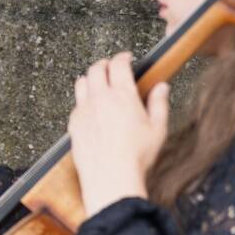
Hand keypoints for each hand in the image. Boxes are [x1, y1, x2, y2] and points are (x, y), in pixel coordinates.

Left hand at [69, 52, 168, 216]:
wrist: (110, 177)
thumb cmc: (136, 156)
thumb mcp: (157, 129)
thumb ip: (158, 104)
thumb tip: (161, 87)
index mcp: (122, 95)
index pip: (118, 65)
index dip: (122, 57)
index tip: (126, 58)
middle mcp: (100, 98)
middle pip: (96, 68)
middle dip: (105, 64)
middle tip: (112, 66)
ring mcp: (83, 110)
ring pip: (81, 82)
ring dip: (91, 78)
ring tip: (99, 82)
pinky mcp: (73, 123)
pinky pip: (76, 103)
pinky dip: (84, 99)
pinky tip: (92, 107)